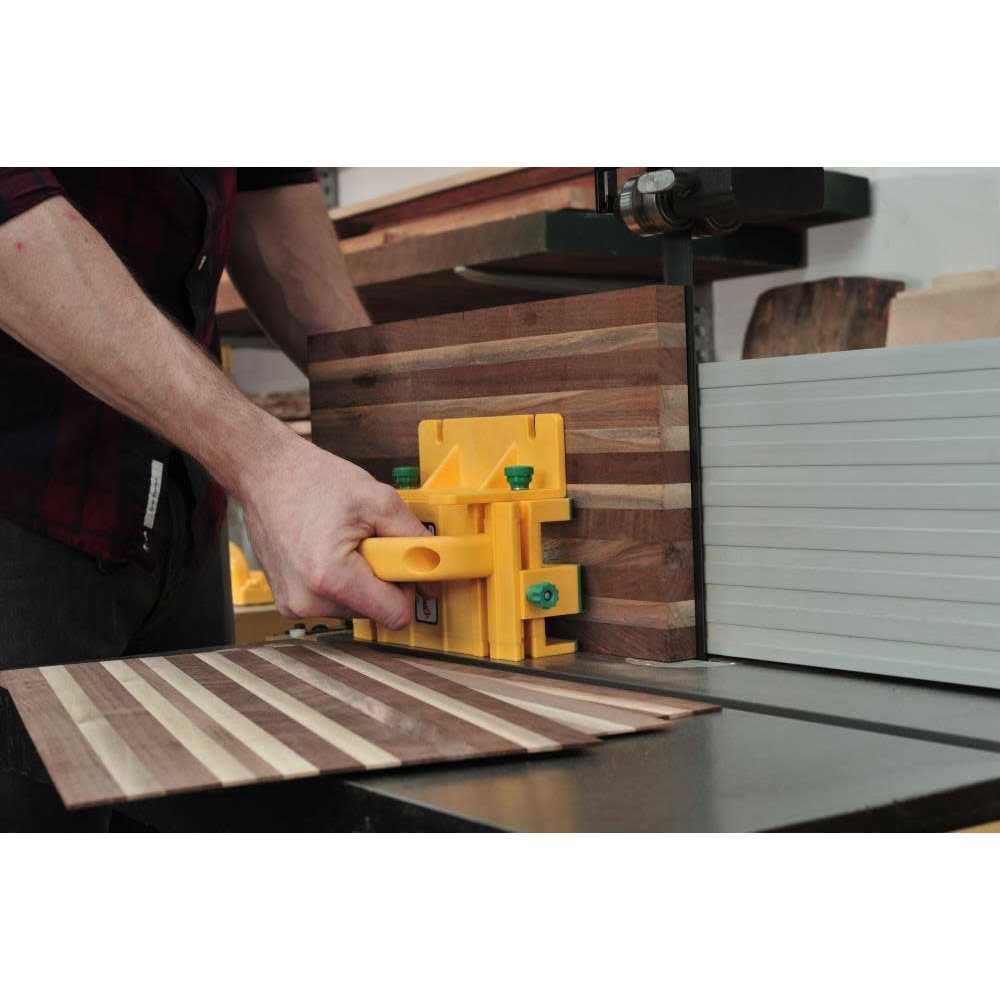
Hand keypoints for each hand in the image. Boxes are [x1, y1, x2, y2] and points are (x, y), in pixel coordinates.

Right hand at [240, 435, 428, 628]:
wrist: (264, 472)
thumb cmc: (313, 480)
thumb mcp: (378, 499)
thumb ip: (414, 537)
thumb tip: (437, 567)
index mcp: (331, 577)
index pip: (395, 615)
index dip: (407, 588)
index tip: (401, 562)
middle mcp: (308, 601)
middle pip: (374, 611)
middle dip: (380, 578)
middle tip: (366, 540)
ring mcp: (294, 605)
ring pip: (355, 607)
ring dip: (360, 578)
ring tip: (343, 540)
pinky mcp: (288, 602)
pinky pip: (333, 602)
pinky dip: (340, 579)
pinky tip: (327, 549)